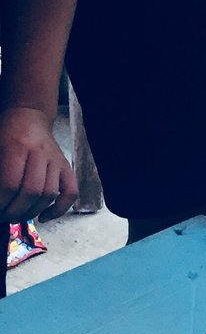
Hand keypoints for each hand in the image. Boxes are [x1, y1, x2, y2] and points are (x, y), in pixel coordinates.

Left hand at [0, 105, 77, 222]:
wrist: (28, 115)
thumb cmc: (5, 132)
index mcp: (17, 147)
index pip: (10, 184)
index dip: (1, 203)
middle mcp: (40, 153)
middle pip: (31, 191)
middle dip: (14, 211)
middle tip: (4, 217)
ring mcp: (56, 160)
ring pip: (48, 194)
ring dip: (32, 212)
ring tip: (17, 216)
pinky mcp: (66, 166)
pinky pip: (70, 192)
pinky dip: (60, 208)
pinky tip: (44, 216)